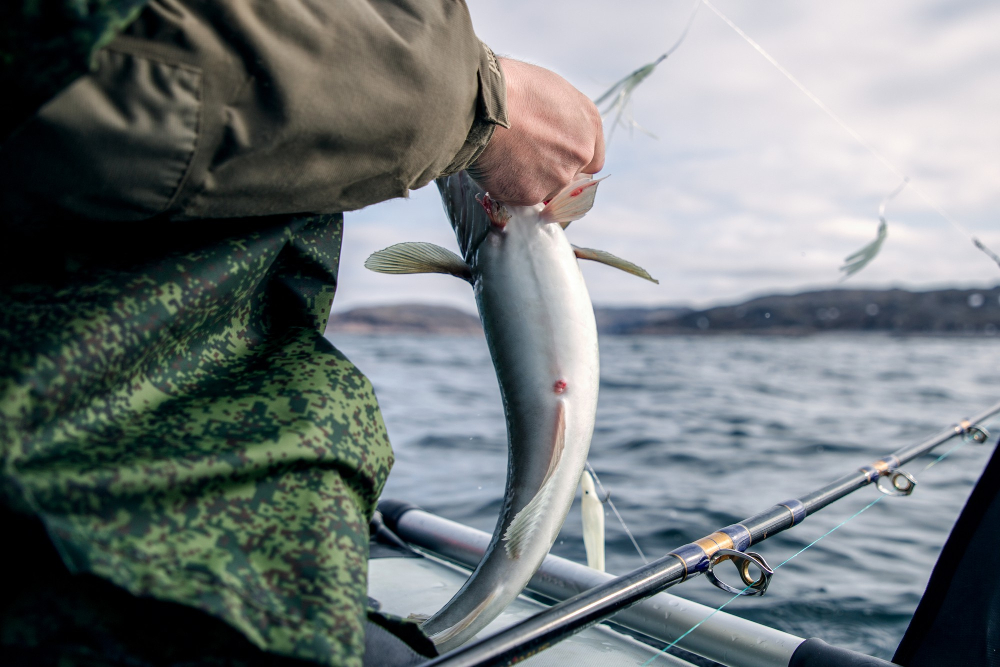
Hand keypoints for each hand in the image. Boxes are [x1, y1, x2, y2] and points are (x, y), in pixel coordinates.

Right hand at [470, 59, 604, 205]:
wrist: (481, 104)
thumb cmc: (511, 87)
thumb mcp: (550, 89)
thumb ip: (562, 117)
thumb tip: (553, 128)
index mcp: (588, 123)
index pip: (592, 159)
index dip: (571, 159)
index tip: (552, 155)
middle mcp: (580, 152)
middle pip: (569, 177)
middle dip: (549, 170)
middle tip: (522, 155)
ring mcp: (558, 176)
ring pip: (545, 189)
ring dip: (528, 179)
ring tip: (504, 155)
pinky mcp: (532, 193)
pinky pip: (519, 197)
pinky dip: (507, 186)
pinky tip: (495, 165)